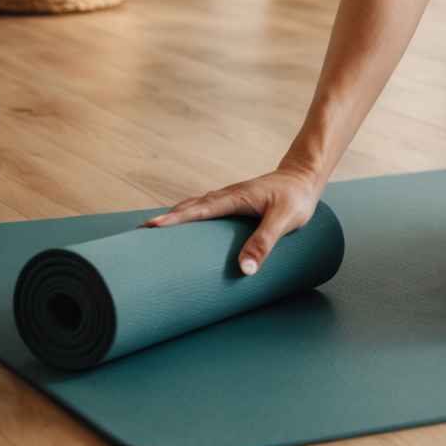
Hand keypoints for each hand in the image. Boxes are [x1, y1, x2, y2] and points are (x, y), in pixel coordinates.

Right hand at [139, 165, 323, 274]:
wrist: (308, 174)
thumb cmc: (298, 196)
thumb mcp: (285, 220)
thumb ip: (264, 243)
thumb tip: (243, 270)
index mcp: (235, 197)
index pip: (198, 210)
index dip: (173, 220)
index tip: (148, 228)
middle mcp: (228, 195)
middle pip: (189, 208)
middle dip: (164, 221)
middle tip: (137, 235)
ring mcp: (230, 198)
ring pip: (195, 208)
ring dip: (174, 218)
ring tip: (151, 235)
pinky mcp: (235, 203)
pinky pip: (205, 210)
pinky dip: (189, 217)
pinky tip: (184, 228)